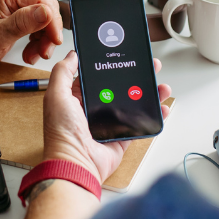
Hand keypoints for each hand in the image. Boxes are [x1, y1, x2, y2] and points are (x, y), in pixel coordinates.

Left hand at [0, 0, 63, 66]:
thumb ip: (22, 23)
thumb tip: (45, 12)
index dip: (52, 20)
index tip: (55, 38)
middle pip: (46, 8)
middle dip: (48, 32)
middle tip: (44, 50)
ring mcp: (18, 3)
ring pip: (46, 18)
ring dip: (44, 39)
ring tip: (35, 54)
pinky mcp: (22, 12)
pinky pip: (40, 23)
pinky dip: (40, 39)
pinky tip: (32, 50)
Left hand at [42, 51, 171, 182]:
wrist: (76, 165)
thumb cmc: (62, 134)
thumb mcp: (56, 96)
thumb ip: (63, 72)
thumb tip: (72, 54)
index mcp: (76, 98)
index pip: (96, 75)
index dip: (110, 63)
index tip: (123, 52)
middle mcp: (92, 109)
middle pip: (118, 86)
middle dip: (135, 75)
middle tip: (149, 65)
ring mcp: (108, 123)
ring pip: (132, 102)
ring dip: (148, 92)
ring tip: (160, 84)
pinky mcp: (121, 137)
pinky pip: (140, 123)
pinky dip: (153, 115)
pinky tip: (162, 106)